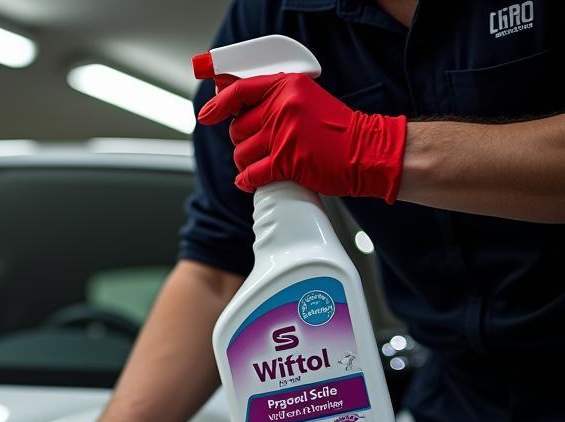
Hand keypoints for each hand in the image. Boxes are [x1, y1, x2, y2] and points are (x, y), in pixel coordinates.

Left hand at [198, 73, 406, 203]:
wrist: (367, 152)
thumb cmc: (337, 132)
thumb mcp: (306, 102)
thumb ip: (276, 103)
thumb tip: (236, 110)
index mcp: (288, 86)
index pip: (241, 91)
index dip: (219, 104)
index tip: (207, 114)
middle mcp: (284, 106)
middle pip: (238, 129)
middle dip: (242, 143)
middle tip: (258, 149)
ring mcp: (284, 133)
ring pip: (242, 154)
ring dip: (246, 164)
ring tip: (263, 165)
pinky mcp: (287, 160)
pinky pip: (251, 174)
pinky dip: (248, 181)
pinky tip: (253, 181)